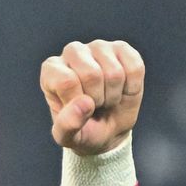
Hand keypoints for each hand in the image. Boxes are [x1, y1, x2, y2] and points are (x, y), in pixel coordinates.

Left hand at [41, 40, 144, 154]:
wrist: (107, 131)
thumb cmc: (82, 130)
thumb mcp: (67, 137)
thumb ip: (67, 125)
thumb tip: (84, 103)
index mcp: (51, 70)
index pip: (66, 82)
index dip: (78, 104)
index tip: (77, 110)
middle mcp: (72, 52)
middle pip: (91, 74)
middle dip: (98, 99)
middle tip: (94, 105)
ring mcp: (98, 47)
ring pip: (115, 73)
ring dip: (113, 95)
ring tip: (106, 98)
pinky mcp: (122, 48)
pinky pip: (134, 68)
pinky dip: (131, 87)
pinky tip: (121, 89)